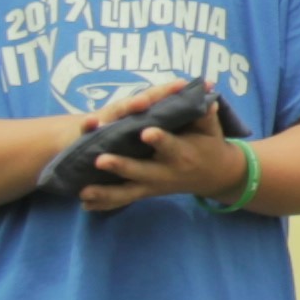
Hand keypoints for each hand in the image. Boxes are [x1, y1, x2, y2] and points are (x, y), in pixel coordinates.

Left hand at [73, 82, 232, 214]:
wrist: (216, 176)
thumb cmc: (211, 146)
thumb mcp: (212, 130)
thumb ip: (206, 114)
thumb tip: (207, 94)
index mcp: (182, 154)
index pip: (169, 145)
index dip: (159, 139)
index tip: (146, 132)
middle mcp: (166, 172)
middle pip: (140, 171)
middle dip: (121, 166)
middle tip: (100, 160)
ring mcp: (154, 185)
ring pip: (127, 191)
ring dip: (105, 192)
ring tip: (84, 191)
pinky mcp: (146, 192)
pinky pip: (123, 200)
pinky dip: (104, 204)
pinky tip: (85, 205)